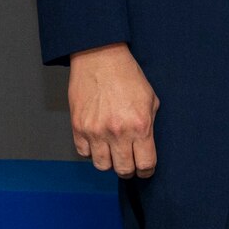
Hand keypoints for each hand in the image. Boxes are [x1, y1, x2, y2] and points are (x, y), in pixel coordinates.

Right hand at [67, 43, 159, 177]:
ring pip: (102, 166)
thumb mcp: (150, 100)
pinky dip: (92, 151)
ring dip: (109, 161)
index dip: (147, 170)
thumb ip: (149, 126)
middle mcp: (118, 132)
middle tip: (130, 162)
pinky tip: (98, 141)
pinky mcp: (78, 128)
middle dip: (129, 169)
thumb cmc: (128, 76)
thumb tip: (147, 147)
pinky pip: (84, 153)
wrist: (100, 59)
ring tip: (113, 151)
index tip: (145, 169)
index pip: (145, 164)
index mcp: (140, 125)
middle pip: (123, 170)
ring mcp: (95, 131)